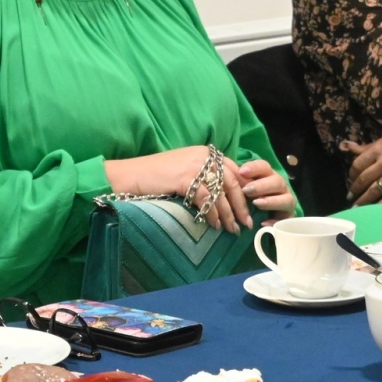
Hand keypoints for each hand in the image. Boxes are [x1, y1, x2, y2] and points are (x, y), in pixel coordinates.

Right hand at [104, 147, 253, 231]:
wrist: (131, 175)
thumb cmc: (155, 176)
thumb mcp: (184, 170)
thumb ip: (203, 176)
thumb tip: (222, 195)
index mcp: (205, 152)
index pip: (233, 170)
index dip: (243, 190)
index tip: (250, 206)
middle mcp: (203, 156)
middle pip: (232, 182)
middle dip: (241, 204)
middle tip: (246, 222)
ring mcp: (194, 165)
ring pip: (221, 192)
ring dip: (229, 214)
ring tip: (232, 229)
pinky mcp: (185, 178)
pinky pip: (206, 199)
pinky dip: (213, 214)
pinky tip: (214, 225)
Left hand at [236, 159, 297, 220]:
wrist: (262, 219)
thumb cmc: (251, 199)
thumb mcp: (244, 189)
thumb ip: (240, 182)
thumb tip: (230, 176)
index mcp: (269, 176)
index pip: (265, 167)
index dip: (254, 168)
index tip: (241, 172)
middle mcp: (280, 187)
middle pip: (277, 181)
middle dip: (262, 185)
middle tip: (246, 190)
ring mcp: (287, 202)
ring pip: (287, 199)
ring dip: (271, 201)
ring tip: (257, 204)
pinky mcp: (288, 218)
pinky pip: (286, 220)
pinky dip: (275, 221)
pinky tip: (263, 223)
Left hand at [342, 135, 381, 205]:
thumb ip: (365, 147)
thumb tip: (345, 146)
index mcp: (377, 150)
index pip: (357, 165)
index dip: (351, 174)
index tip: (350, 180)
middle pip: (363, 180)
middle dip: (354, 190)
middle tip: (350, 197)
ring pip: (373, 192)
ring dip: (362, 201)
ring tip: (356, 208)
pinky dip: (379, 206)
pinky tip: (373, 211)